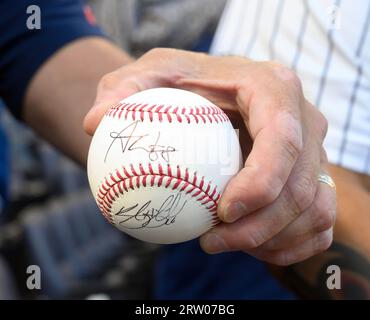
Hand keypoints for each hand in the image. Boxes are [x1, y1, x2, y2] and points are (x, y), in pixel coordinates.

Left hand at [84, 48, 335, 265]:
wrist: (210, 92)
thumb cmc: (180, 84)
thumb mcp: (146, 75)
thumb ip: (121, 92)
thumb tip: (95, 124)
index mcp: (274, 87)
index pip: (283, 137)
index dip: (262, 181)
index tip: (223, 211)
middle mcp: (305, 119)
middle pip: (300, 185)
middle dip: (261, 226)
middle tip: (211, 240)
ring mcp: (314, 151)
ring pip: (313, 210)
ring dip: (273, 240)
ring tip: (223, 243)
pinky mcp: (313, 176)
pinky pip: (317, 220)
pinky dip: (290, 244)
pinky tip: (251, 247)